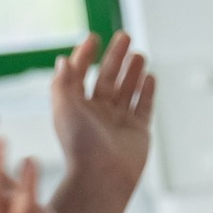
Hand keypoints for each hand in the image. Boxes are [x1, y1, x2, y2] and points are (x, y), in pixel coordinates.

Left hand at [50, 31, 155, 185]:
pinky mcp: (138, 131)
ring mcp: (119, 121)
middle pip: (108, 77)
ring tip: (139, 54)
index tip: (94, 37)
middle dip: (116, 56)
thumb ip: (62, 83)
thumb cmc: (79, 146)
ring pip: (127, 89)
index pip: (81, 74)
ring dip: (132, 71)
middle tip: (124, 36)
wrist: (102, 177)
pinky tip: (150, 76)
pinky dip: (147, 90)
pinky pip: (144, 106)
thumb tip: (63, 60)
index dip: (85, 55)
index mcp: (76, 106)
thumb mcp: (63, 108)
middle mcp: (98, 112)